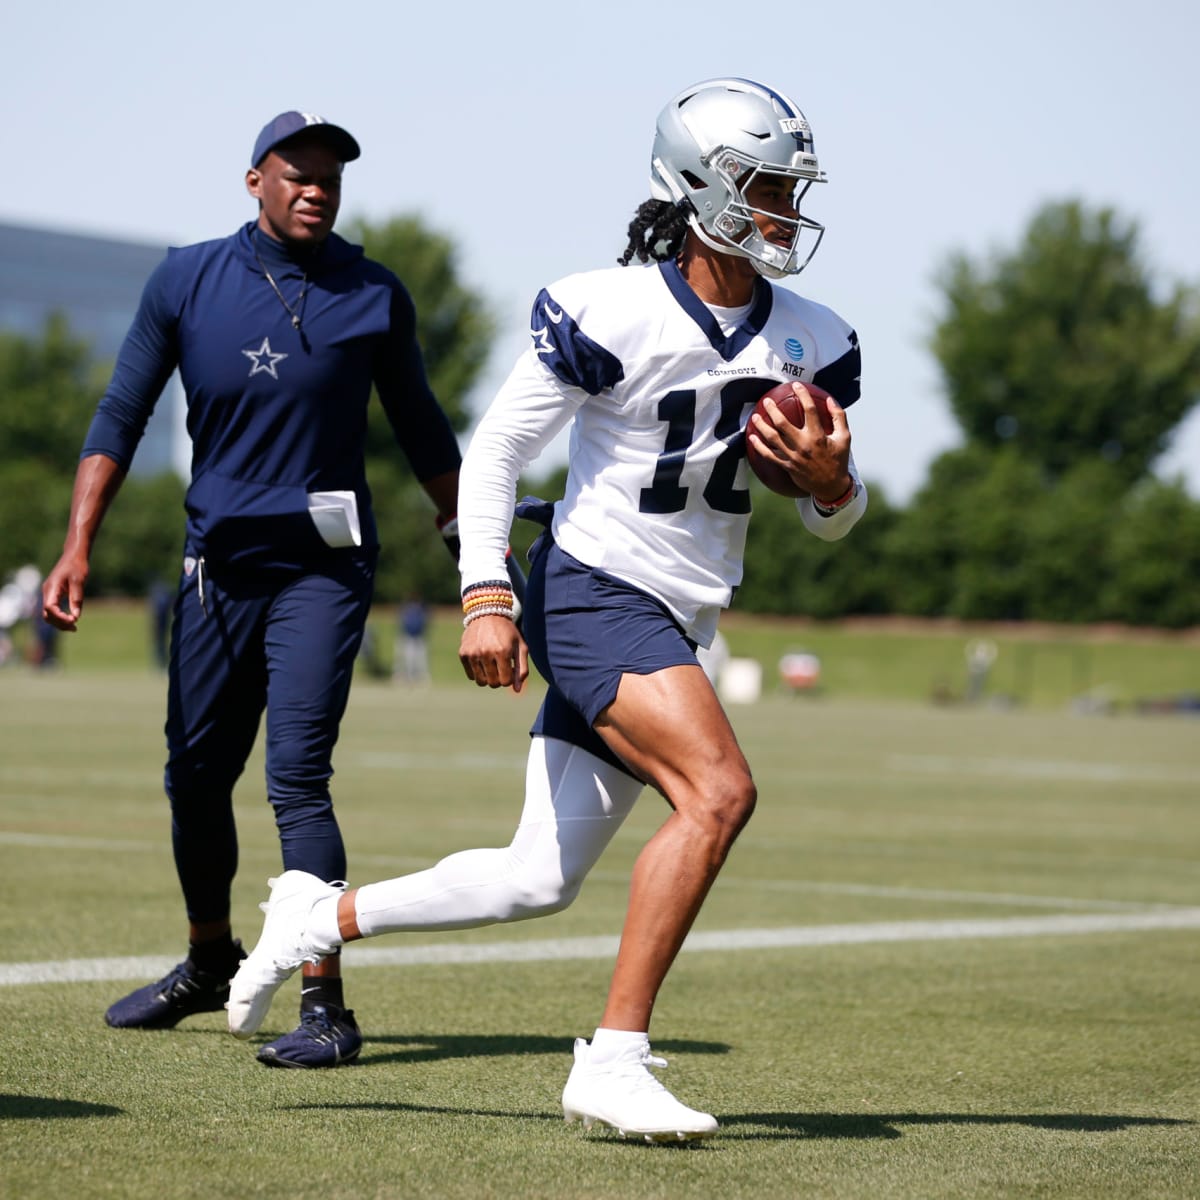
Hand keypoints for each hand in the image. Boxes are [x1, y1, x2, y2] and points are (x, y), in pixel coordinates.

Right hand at [41, 552, 88, 631]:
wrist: (74, 556)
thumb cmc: (77, 566)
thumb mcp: (79, 582)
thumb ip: (77, 599)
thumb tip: (76, 617)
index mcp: (52, 588)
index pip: (50, 608)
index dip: (60, 617)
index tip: (73, 621)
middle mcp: (47, 592)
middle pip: (47, 614)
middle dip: (59, 623)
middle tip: (74, 628)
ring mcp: (49, 593)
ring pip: (49, 614)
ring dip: (59, 622)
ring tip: (74, 627)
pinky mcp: (53, 594)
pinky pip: (53, 609)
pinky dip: (60, 617)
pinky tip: (71, 620)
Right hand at [459, 614, 528, 692]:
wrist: (488, 613)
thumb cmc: (508, 632)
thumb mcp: (520, 647)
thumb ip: (522, 669)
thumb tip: (517, 690)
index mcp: (502, 651)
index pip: (505, 682)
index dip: (509, 678)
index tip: (510, 669)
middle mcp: (486, 653)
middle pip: (493, 683)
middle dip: (499, 679)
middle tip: (501, 667)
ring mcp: (473, 653)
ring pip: (480, 682)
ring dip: (488, 677)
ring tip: (492, 665)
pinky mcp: (463, 653)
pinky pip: (470, 675)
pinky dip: (477, 672)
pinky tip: (482, 660)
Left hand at [749, 383, 852, 501]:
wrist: (831, 486)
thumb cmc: (838, 459)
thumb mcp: (844, 437)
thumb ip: (839, 417)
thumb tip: (830, 399)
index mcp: (818, 436)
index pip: (809, 410)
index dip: (802, 395)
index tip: (796, 385)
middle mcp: (804, 445)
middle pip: (783, 423)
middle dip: (773, 410)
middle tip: (767, 401)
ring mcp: (793, 456)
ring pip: (773, 439)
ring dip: (762, 426)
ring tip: (755, 416)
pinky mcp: (787, 466)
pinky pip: (769, 456)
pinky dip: (759, 447)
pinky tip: (752, 438)